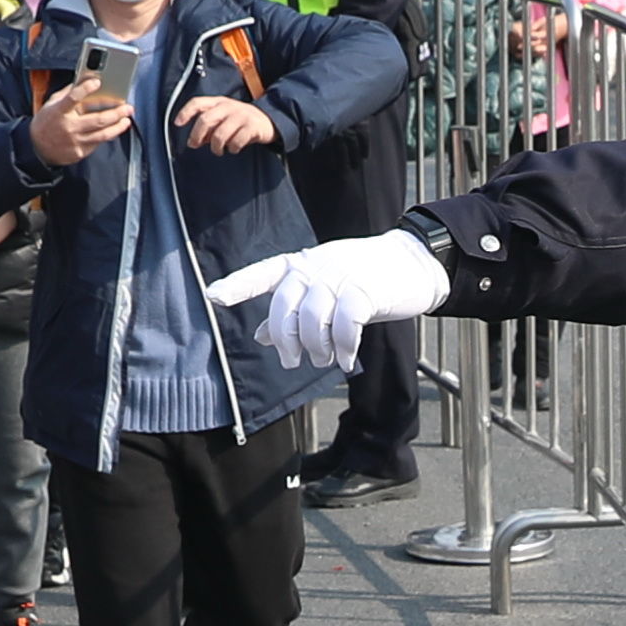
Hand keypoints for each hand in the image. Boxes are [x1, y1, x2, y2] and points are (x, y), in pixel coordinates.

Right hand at [28, 65, 131, 166]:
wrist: (37, 149)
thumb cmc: (47, 121)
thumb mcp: (52, 104)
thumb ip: (67, 93)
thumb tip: (85, 81)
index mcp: (59, 111)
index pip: (73, 97)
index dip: (85, 88)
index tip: (97, 81)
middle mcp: (68, 127)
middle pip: (98, 120)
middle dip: (116, 113)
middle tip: (128, 107)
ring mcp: (75, 141)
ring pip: (103, 134)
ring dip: (118, 126)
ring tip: (126, 120)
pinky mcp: (80, 152)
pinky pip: (98, 143)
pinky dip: (108, 135)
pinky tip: (115, 129)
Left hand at [173, 91, 278, 152]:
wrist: (268, 120)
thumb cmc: (240, 121)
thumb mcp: (223, 118)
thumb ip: (208, 127)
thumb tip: (194, 141)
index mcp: (219, 102)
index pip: (198, 103)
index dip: (185, 112)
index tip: (177, 124)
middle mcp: (228, 106)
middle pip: (205, 120)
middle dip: (197, 135)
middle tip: (195, 145)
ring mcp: (241, 116)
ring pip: (220, 135)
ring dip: (216, 147)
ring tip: (218, 150)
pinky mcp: (252, 127)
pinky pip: (236, 142)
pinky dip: (233, 148)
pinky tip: (234, 149)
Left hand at [240, 229, 455, 371]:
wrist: (411, 263)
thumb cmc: (362, 280)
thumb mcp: (323, 291)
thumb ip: (292, 311)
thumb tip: (261, 336)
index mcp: (300, 265)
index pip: (263, 274)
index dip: (238, 285)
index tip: (214, 297)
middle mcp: (315, 267)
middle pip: (286, 306)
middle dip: (286, 341)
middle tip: (292, 362)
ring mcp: (340, 276)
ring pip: (313, 319)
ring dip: (316, 348)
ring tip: (326, 360)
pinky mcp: (365, 290)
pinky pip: (345, 325)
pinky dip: (343, 348)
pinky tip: (346, 359)